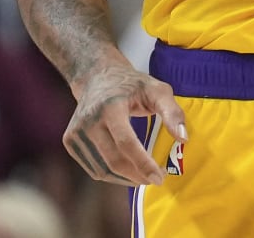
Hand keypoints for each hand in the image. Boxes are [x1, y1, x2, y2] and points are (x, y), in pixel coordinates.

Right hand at [65, 63, 186, 184]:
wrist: (96, 76)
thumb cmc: (131, 84)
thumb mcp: (157, 90)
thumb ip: (172, 112)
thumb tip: (183, 139)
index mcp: (110, 107)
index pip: (126, 143)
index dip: (143, 163)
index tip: (160, 177)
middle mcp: (88, 120)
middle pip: (114, 160)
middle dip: (138, 175)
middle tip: (156, 178)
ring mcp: (75, 132)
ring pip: (103, 170)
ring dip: (126, 178)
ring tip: (143, 174)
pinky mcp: (70, 141)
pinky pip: (94, 169)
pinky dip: (112, 174)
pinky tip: (126, 167)